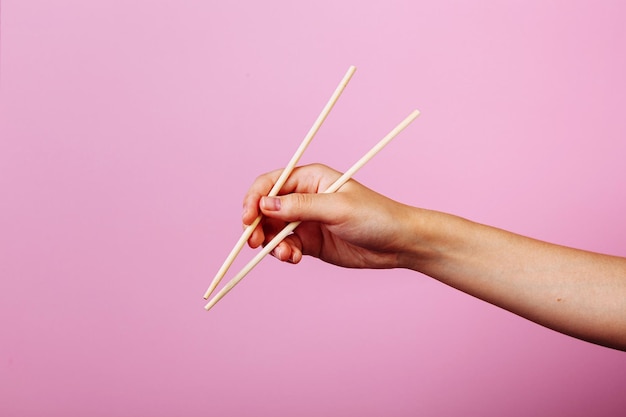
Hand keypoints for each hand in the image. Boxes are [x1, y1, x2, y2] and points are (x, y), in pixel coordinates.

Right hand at [242, 163, 415, 268]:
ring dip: (272, 244)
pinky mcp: (310, 242)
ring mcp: (305, 221)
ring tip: (287, 255)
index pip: (269, 184)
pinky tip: (294, 259)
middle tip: (256, 243)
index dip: (254, 200)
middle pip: (265, 209)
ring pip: (273, 231)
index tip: (248, 219)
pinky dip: (284, 254)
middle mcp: (303, 198)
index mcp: (310, 178)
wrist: (399, 243)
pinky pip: (286, 246)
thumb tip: (265, 206)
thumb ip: (300, 207)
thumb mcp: (337, 208)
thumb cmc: (374, 216)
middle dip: (257, 226)